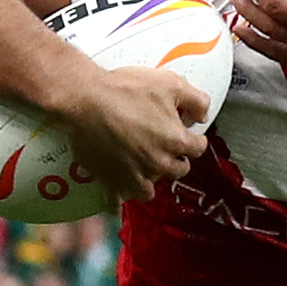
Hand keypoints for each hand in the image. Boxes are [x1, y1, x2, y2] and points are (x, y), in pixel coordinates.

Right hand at [47, 60, 207, 200]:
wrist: (84, 99)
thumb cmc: (124, 90)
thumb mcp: (170, 83)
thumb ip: (196, 100)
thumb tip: (203, 116)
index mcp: (175, 141)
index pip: (198, 148)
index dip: (193, 139)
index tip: (186, 134)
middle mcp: (158, 163)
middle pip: (177, 170)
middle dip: (174, 159)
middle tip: (163, 148)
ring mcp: (134, 175)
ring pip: (150, 190)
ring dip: (149, 180)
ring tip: (142, 169)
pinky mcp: (110, 181)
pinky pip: (117, 202)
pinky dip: (118, 202)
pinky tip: (117, 200)